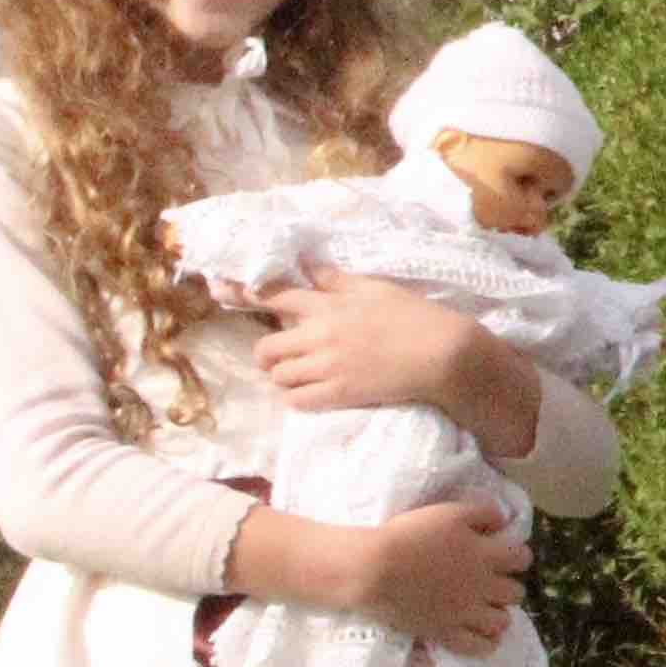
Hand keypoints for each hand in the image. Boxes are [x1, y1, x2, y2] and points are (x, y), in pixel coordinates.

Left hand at [255, 270, 485, 413]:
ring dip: (283, 377)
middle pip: (267, 347)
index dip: (243, 294)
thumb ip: (336, 280)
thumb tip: (306, 264)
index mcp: (329, 305)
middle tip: (278, 357)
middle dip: (267, 354)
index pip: (274, 296)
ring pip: (280, 376)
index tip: (221, 291)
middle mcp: (321, 335)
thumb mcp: (375, 288)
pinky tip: (307, 395)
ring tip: (297, 377)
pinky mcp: (341, 394)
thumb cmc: (415, 316)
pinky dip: (296, 399)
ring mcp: (329, 367)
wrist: (445, 355)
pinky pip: (298, 401)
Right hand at [357, 501, 526, 653]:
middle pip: (516, 592)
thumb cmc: (410, 535)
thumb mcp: (449, 512)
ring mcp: (466, 614)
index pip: (522, 559)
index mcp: (486, 556)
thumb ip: (482, 513)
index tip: (506, 555)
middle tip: (492, 583)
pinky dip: (487, 643)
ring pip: (502, 621)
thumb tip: (503, 521)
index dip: (518, 556)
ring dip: (499, 614)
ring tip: (486, 609)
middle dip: (508, 586)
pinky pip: (479, 647)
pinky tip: (483, 636)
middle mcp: (483, 587)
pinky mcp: (446, 633)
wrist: (375, 569)